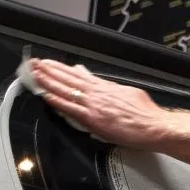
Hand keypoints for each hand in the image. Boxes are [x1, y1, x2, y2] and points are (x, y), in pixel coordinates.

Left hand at [29, 58, 169, 147]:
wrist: (155, 126)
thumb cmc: (146, 115)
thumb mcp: (130, 93)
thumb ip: (114, 90)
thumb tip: (107, 87)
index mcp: (107, 87)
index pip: (80, 75)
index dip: (64, 69)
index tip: (52, 64)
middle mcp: (98, 93)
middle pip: (69, 78)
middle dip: (50, 70)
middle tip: (36, 63)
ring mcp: (94, 105)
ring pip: (65, 89)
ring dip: (48, 81)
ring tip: (35, 74)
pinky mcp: (92, 119)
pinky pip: (69, 108)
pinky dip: (56, 100)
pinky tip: (45, 95)